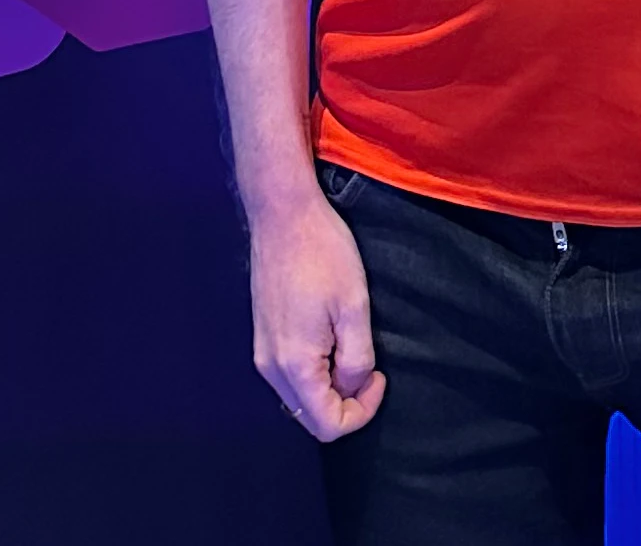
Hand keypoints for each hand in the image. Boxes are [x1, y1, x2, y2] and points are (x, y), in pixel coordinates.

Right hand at [247, 189, 385, 441]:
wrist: (283, 214)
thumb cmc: (324, 254)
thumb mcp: (354, 308)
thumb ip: (357, 358)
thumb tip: (353, 385)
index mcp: (294, 364)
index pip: (328, 426)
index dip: (362, 411)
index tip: (378, 376)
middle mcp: (270, 367)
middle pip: (310, 417)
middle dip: (346, 403)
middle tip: (369, 367)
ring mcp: (262, 352)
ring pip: (299, 398)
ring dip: (331, 387)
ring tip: (351, 347)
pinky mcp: (262, 337)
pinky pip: (290, 376)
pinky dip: (315, 372)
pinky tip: (331, 338)